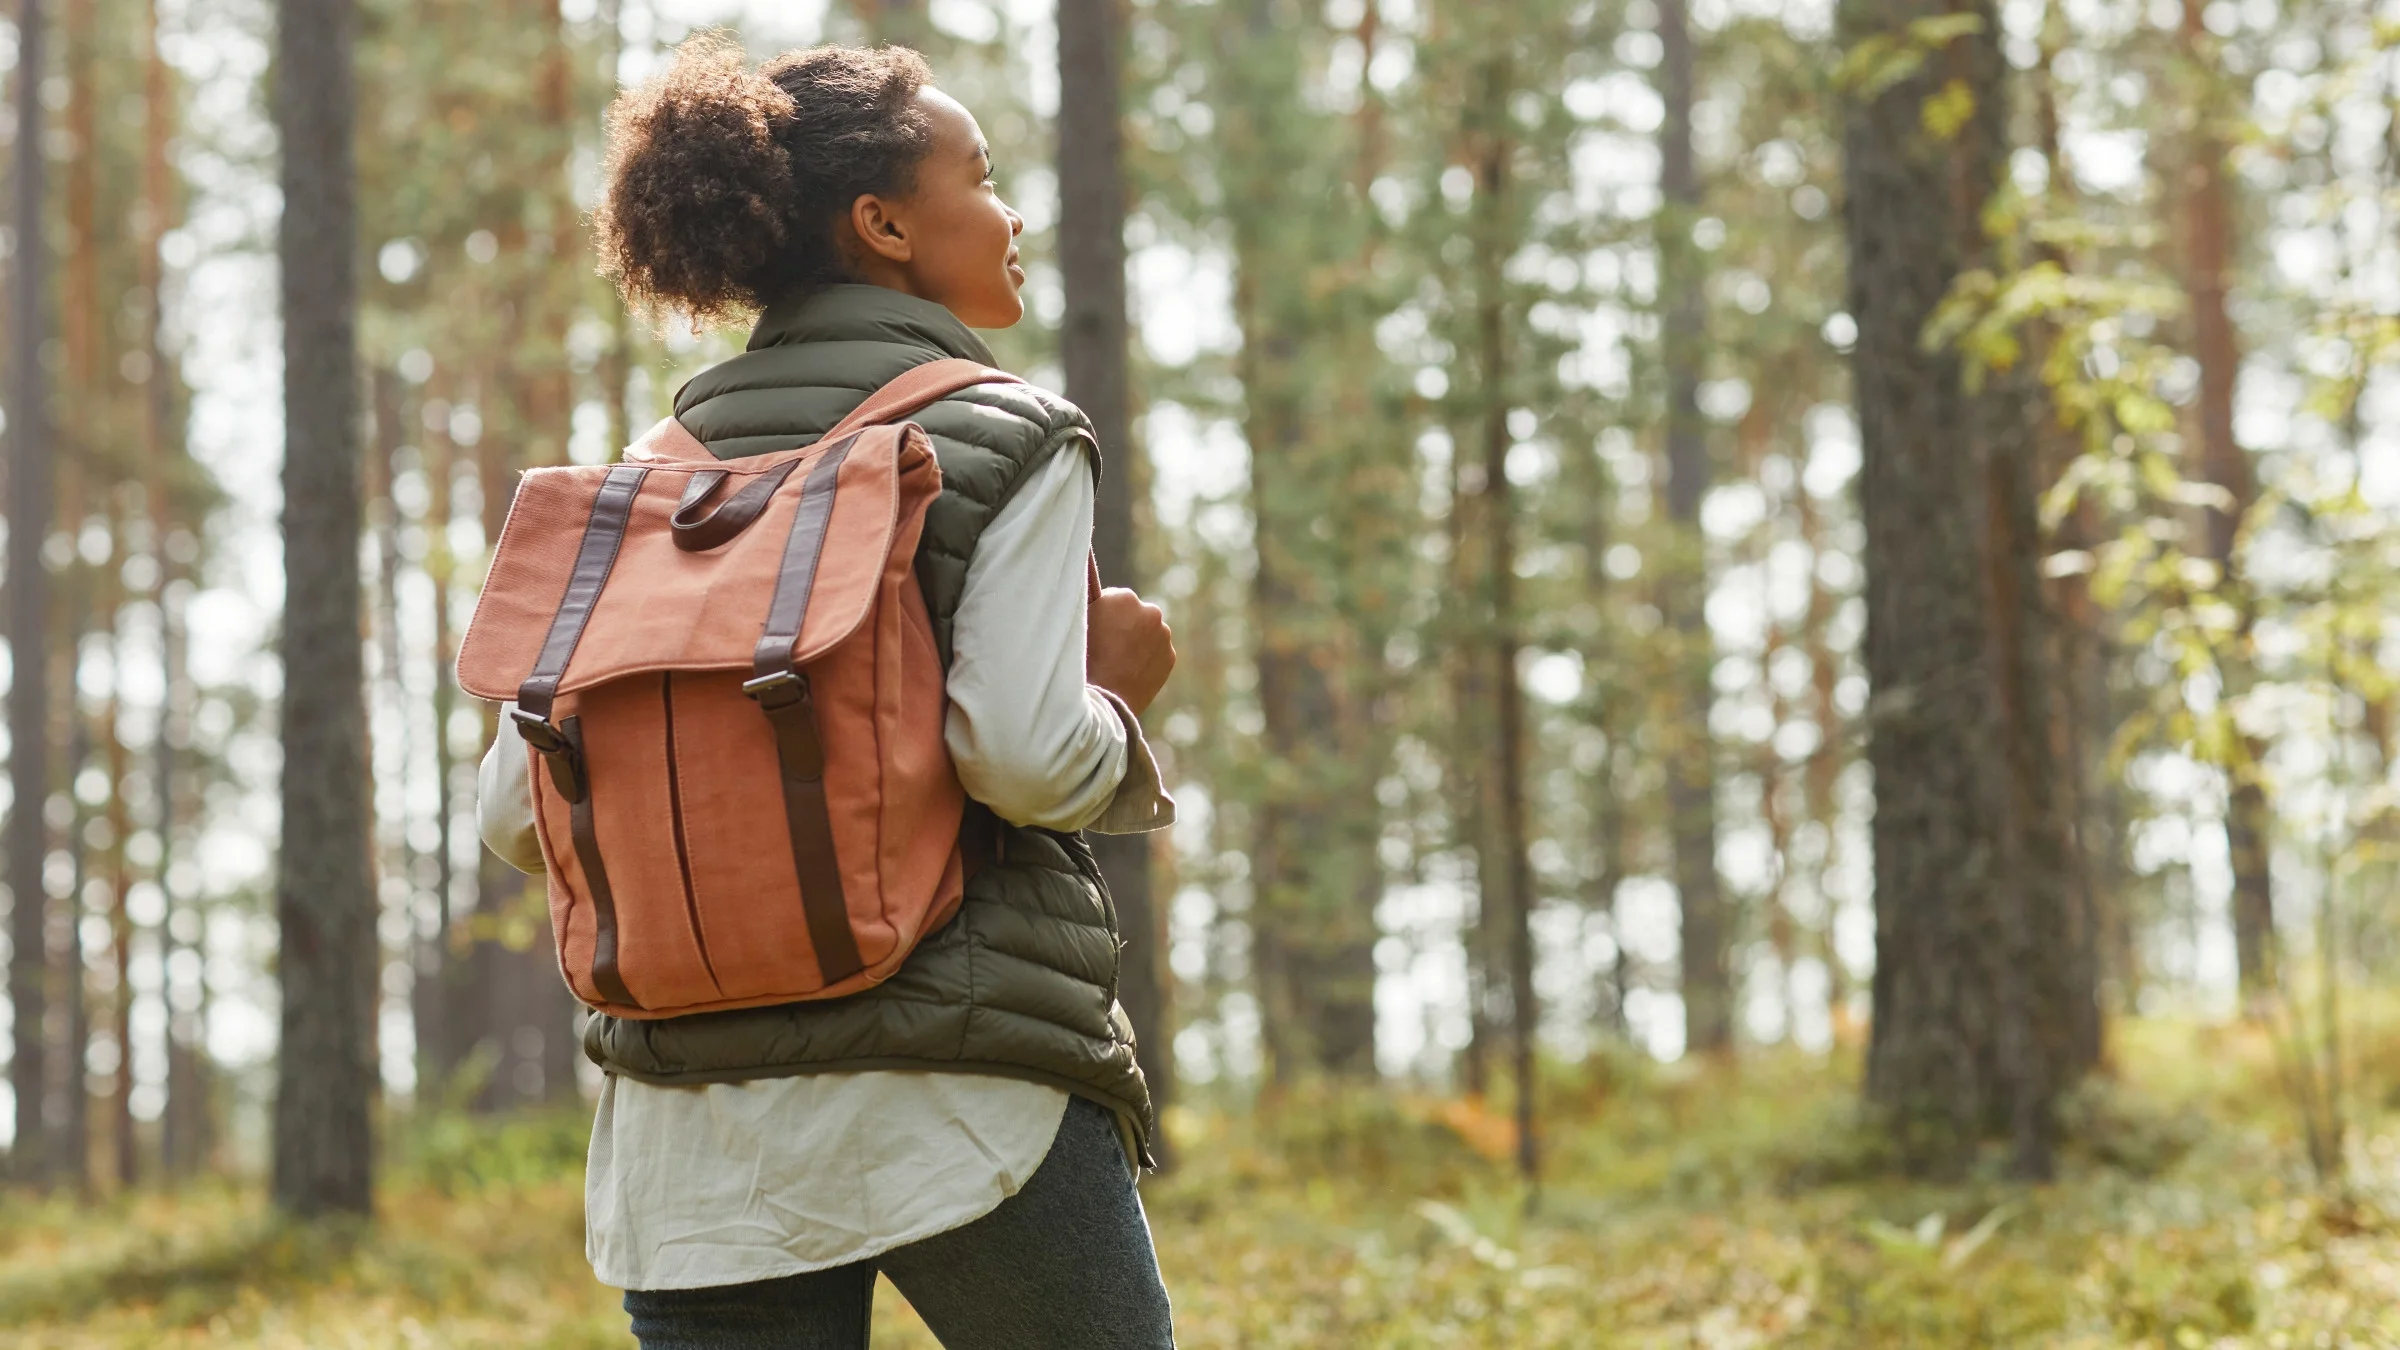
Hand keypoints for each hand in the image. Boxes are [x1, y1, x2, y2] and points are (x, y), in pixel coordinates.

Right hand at [1087, 587, 1176, 716]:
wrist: (1101, 700)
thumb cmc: (1081, 659)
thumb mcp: (1079, 622)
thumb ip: (1092, 603)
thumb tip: (1094, 587)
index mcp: (1124, 598)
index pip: (1114, 599)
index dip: (1104, 615)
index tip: (1096, 630)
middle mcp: (1150, 611)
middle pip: (1135, 614)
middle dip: (1126, 626)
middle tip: (1108, 648)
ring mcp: (1163, 635)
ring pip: (1149, 633)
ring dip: (1138, 642)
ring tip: (1118, 664)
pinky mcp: (1170, 657)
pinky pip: (1157, 653)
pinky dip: (1147, 659)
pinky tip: (1130, 672)